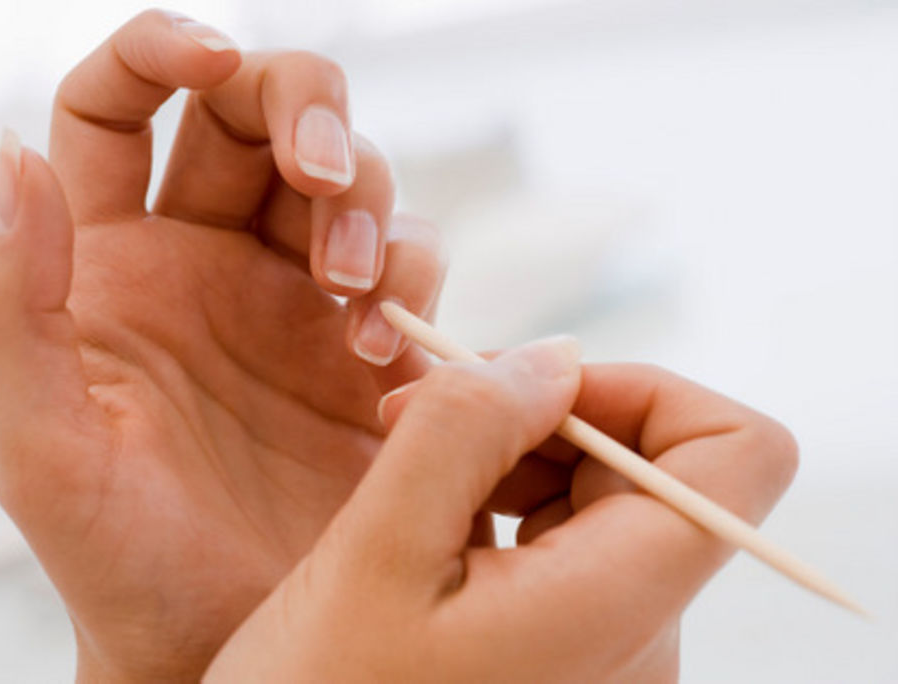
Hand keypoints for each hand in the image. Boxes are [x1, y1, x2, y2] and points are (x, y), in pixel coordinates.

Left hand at [0, 10, 445, 681]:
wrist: (230, 641)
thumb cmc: (122, 563)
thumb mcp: (43, 449)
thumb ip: (12, 306)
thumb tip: (10, 157)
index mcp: (107, 261)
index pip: (117, 104)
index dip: (160, 51)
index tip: (209, 56)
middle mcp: (204, 258)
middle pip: (256, 111)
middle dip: (302, 114)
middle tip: (324, 178)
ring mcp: (292, 294)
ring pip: (348, 177)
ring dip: (363, 210)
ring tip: (350, 302)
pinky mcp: (366, 339)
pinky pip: (408, 261)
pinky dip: (408, 280)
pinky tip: (378, 357)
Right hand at [205, 345, 797, 681]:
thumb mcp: (378, 550)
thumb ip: (468, 429)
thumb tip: (557, 358)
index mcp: (617, 611)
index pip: (738, 456)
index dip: (649, 393)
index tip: (533, 391)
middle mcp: (641, 636)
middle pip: (657, 467)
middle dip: (545, 414)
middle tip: (422, 414)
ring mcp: (607, 647)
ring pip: (602, 496)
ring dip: (512, 453)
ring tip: (411, 469)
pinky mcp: (569, 649)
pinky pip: (567, 539)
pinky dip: (503, 499)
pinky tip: (429, 516)